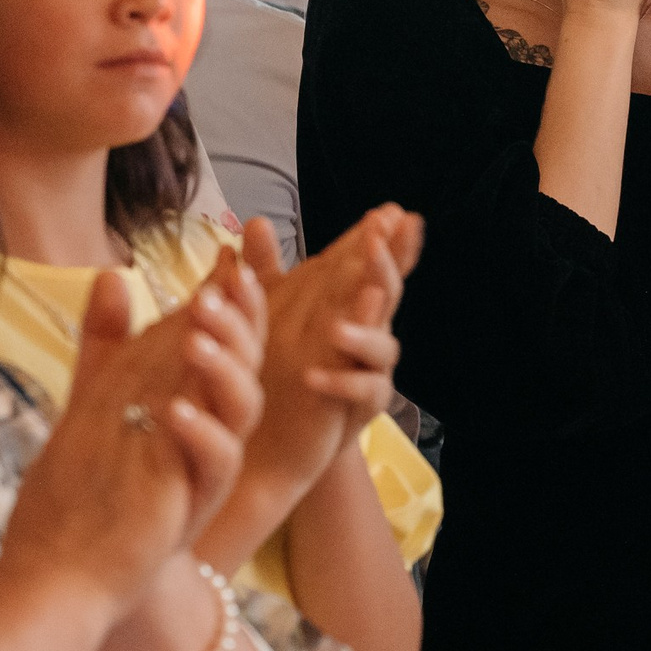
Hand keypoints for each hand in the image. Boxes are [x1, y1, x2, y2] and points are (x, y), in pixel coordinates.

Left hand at [0, 265, 264, 612]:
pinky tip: (173, 407)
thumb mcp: (98, 396)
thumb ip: (108, 339)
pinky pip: (218, 461)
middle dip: (240, 318)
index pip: (228, 333)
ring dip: (224, 365)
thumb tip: (111, 274)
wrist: (68, 567)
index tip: (228, 253)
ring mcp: (209, 463)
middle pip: (249, 358)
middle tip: (217, 285)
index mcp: (197, 395)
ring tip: (194, 335)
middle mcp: (216, 425)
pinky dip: (200, 431)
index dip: (233, 293)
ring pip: (244, 404)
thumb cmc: (90, 483)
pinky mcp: (197, 501)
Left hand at [219, 209, 420, 505]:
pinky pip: (364, 391)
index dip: (385, 238)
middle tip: (378, 241)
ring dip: (365, 330)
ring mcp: (367, 368)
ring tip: (335, 328)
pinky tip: (315, 377)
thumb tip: (255, 219)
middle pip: (388, 292)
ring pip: (383, 345)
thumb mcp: (262, 312)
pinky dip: (342, 381)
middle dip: (388, 264)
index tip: (394, 210)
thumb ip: (261, 268)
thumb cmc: (275, 366)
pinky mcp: (360, 407)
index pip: (368, 264)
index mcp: (345, 303)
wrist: (275, 439)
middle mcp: (364, 331)